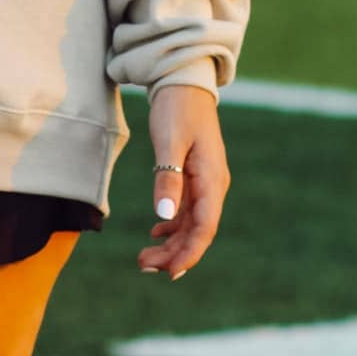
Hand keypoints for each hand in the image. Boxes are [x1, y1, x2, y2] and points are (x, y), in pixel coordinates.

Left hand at [137, 83, 229, 282]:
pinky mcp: (194, 176)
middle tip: (143, 266)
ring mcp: (205, 182)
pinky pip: (187, 211)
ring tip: (145, 258)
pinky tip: (155, 234)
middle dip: (174, 254)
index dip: (189, 253)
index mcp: (211, 179)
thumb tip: (164, 216)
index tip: (170, 273)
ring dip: (171, 244)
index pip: (205, 227)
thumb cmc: (177, 108)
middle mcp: (213, 185)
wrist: (183, 82)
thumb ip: (168, 178)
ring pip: (191, 224)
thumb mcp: (169, 141)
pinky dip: (171, 226)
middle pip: (198, 231)